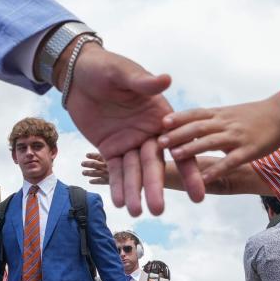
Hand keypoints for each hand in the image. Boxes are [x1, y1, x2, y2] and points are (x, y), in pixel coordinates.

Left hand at [60, 43, 203, 215]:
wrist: (79, 73)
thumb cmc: (107, 68)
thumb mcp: (124, 74)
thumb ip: (144, 83)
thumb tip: (166, 79)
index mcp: (160, 118)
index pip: (179, 147)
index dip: (189, 170)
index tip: (199, 194)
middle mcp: (148, 134)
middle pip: (154, 166)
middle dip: (155, 188)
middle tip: (158, 211)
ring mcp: (129, 143)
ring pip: (134, 172)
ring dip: (135, 192)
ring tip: (137, 213)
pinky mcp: (110, 148)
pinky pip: (115, 170)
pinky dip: (117, 185)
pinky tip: (120, 202)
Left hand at [159, 94, 279, 183]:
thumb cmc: (254, 115)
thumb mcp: (230, 113)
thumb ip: (210, 121)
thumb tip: (188, 128)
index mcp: (220, 114)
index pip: (195, 113)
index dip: (178, 118)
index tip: (161, 123)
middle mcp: (226, 123)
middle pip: (198, 126)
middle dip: (178, 134)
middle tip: (160, 142)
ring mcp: (237, 136)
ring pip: (211, 141)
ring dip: (192, 148)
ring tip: (175, 155)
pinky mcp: (249, 150)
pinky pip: (230, 161)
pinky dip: (216, 169)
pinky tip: (203, 178)